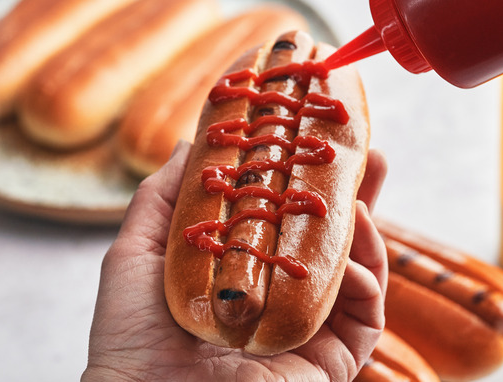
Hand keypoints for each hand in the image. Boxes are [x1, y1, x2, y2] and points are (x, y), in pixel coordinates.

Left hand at [82, 141, 387, 381]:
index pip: (283, 220)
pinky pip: (367, 318)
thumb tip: (191, 142)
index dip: (302, 183)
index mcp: (240, 274)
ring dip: (367, 231)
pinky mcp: (329, 361)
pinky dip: (368, 283)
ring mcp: (305, 329)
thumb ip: (164, 197)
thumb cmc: (130, 336)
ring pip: (357, 274)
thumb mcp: (138, 251)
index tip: (314, 142)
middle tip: (373, 154)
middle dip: (356, 197)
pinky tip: (349, 263)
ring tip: (359, 198)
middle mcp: (277, 299)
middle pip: (328, 241)